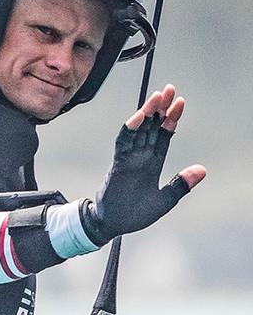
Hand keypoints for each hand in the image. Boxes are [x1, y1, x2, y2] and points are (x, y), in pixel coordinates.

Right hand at [84, 85, 206, 244]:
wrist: (111, 224)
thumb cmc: (134, 213)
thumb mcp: (165, 200)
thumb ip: (181, 184)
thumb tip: (203, 170)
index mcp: (152, 163)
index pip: (164, 135)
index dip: (172, 119)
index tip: (180, 102)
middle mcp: (141, 156)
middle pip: (152, 126)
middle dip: (161, 108)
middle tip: (169, 89)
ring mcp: (129, 158)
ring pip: (139, 129)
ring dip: (147, 113)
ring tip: (157, 97)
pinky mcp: (118, 163)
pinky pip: (124, 142)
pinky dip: (130, 129)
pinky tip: (138, 117)